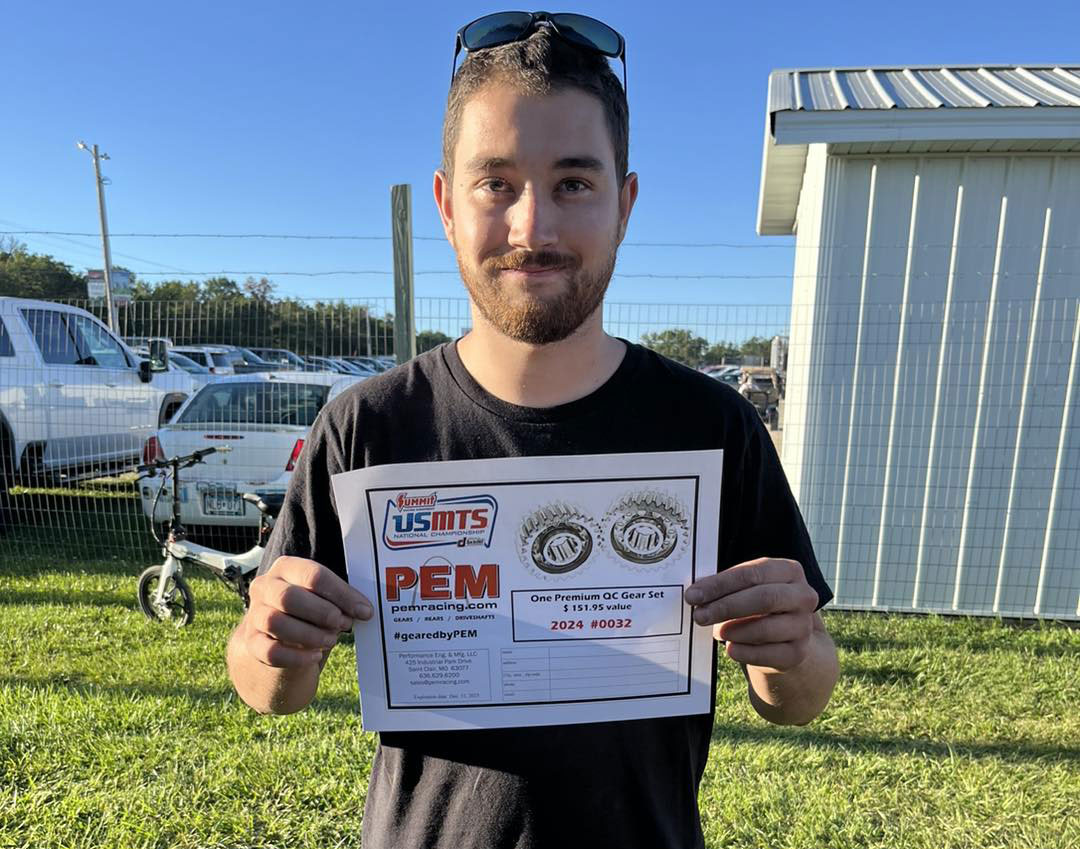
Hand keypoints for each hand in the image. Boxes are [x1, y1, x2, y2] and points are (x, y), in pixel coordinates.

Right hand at [241, 555, 373, 667]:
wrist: (276, 638)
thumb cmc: (307, 611)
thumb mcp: (322, 598)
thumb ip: (340, 599)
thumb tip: (364, 610)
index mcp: (286, 568)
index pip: (314, 575)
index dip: (342, 594)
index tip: (364, 611)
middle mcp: (265, 587)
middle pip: (289, 597)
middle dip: (322, 613)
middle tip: (343, 624)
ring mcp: (255, 615)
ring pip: (275, 622)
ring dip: (310, 634)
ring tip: (331, 640)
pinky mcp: (251, 642)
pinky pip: (270, 651)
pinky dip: (297, 656)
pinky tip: (315, 656)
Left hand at [684, 557, 818, 670]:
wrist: (785, 636)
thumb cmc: (758, 605)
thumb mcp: (747, 589)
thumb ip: (726, 588)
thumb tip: (696, 594)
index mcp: (789, 570)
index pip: (751, 573)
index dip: (720, 584)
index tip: (693, 595)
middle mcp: (803, 596)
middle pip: (763, 598)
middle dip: (726, 607)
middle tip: (699, 615)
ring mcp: (803, 626)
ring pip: (765, 629)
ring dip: (734, 631)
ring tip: (717, 632)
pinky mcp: (798, 653)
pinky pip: (767, 654)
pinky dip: (744, 652)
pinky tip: (731, 648)